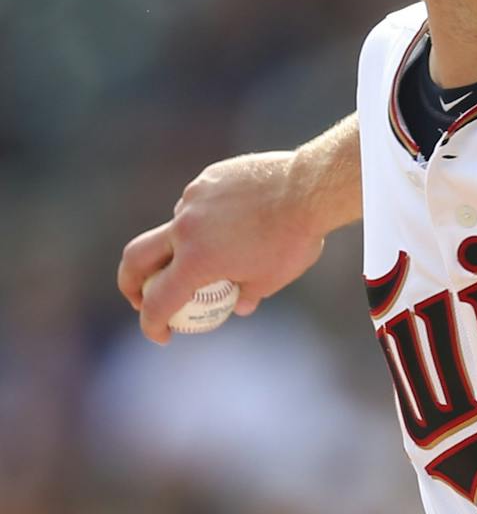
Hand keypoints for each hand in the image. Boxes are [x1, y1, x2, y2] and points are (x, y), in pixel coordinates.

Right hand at [116, 152, 326, 343]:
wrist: (309, 189)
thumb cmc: (295, 239)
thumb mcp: (273, 279)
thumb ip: (248, 295)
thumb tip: (240, 307)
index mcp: (196, 261)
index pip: (159, 301)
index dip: (153, 324)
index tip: (161, 333)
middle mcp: (185, 230)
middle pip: (135, 258)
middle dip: (131, 282)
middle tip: (142, 296)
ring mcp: (193, 200)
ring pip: (173, 227)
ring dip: (182, 244)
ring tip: (221, 248)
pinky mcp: (206, 180)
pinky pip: (196, 204)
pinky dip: (204, 218)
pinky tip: (235, 219)